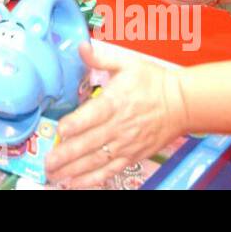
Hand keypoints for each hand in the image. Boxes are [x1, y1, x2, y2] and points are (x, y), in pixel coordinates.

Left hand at [44, 42, 188, 187]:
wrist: (182, 104)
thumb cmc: (154, 82)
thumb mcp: (128, 63)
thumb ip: (101, 58)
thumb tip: (81, 47)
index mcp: (116, 101)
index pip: (93, 115)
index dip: (76, 124)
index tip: (60, 131)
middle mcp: (120, 126)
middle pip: (90, 143)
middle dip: (67, 155)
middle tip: (47, 163)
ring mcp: (126, 144)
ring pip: (97, 161)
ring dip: (74, 170)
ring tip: (54, 176)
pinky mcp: (132, 156)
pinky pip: (110, 170)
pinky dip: (92, 179)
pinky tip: (75, 184)